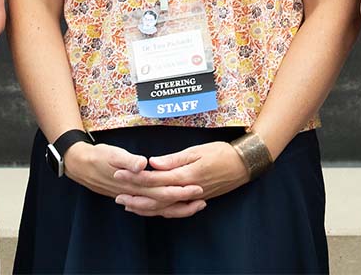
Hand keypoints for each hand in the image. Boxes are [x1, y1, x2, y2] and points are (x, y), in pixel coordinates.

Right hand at [64, 141, 204, 216]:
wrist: (81, 165)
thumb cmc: (98, 157)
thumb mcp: (111, 154)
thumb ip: (127, 160)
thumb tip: (141, 164)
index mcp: (133, 183)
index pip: (161, 189)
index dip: (179, 189)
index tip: (196, 186)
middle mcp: (135, 193)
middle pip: (163, 202)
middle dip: (184, 201)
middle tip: (203, 197)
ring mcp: (133, 196)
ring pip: (158, 207)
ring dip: (177, 207)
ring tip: (195, 205)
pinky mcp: (132, 195)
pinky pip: (151, 207)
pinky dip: (164, 208)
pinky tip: (173, 207)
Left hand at [111, 141, 247, 217]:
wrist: (243, 165)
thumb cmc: (222, 153)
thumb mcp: (197, 150)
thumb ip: (174, 159)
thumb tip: (152, 163)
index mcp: (185, 175)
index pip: (155, 178)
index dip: (136, 177)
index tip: (119, 173)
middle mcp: (186, 190)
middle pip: (156, 196)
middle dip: (135, 195)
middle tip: (117, 194)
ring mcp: (191, 197)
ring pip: (163, 207)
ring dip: (145, 206)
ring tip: (128, 205)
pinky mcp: (195, 200)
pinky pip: (174, 209)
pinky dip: (159, 210)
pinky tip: (150, 208)